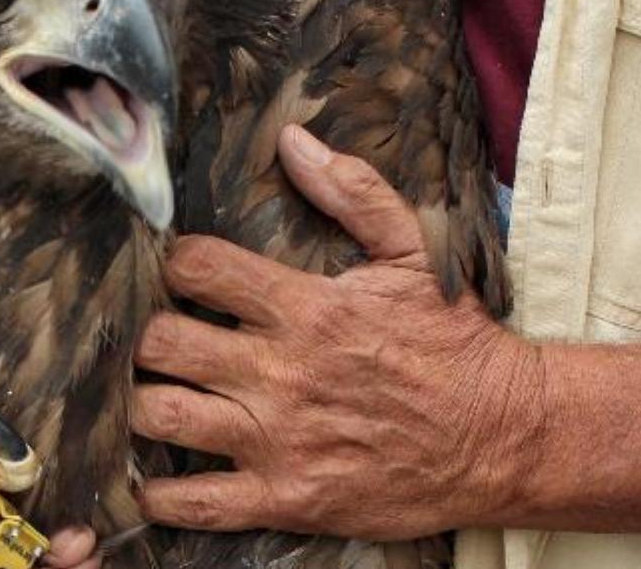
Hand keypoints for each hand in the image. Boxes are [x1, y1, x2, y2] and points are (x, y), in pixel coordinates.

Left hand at [131, 125, 543, 540]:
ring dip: (137, 404)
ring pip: (162, 415)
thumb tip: (292, 137)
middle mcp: (280, 372)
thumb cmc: (452, 344)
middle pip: (161, 342)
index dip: (170, 262)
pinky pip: (196, 502)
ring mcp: (279, 440)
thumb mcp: (412, 254)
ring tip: (142, 394)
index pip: (197, 266)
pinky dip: (159, 494)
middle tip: (147, 336)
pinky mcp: (287, 497)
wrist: (503, 436)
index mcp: (305, 307)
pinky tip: (148, 478)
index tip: (172, 270)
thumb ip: (353, 192)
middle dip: (141, 335)